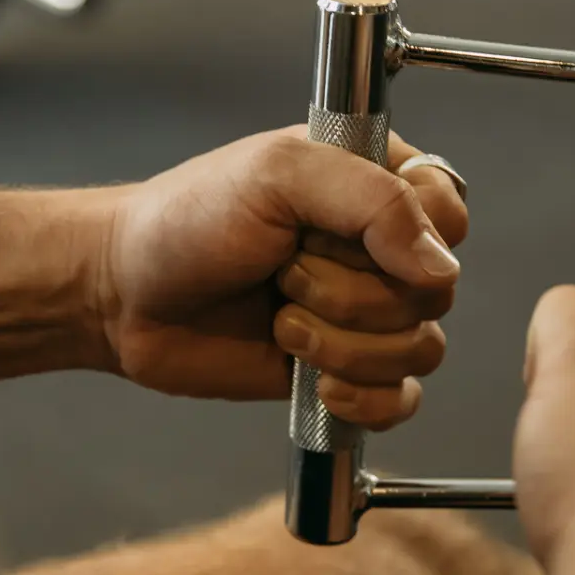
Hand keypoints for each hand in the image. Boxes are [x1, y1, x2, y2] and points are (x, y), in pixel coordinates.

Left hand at [96, 128, 468, 424]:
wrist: (124, 294)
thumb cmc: (188, 219)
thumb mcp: (277, 174)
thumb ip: (371, 201)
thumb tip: (441, 268)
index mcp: (373, 183)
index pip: (449, 212)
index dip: (411, 236)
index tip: (339, 235)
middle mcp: (380, 249)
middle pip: (435, 292)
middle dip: (353, 295)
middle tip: (284, 275)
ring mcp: (366, 314)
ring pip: (421, 349)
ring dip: (346, 346)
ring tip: (281, 323)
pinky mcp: (346, 371)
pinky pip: (401, 400)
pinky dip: (363, 398)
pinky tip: (314, 382)